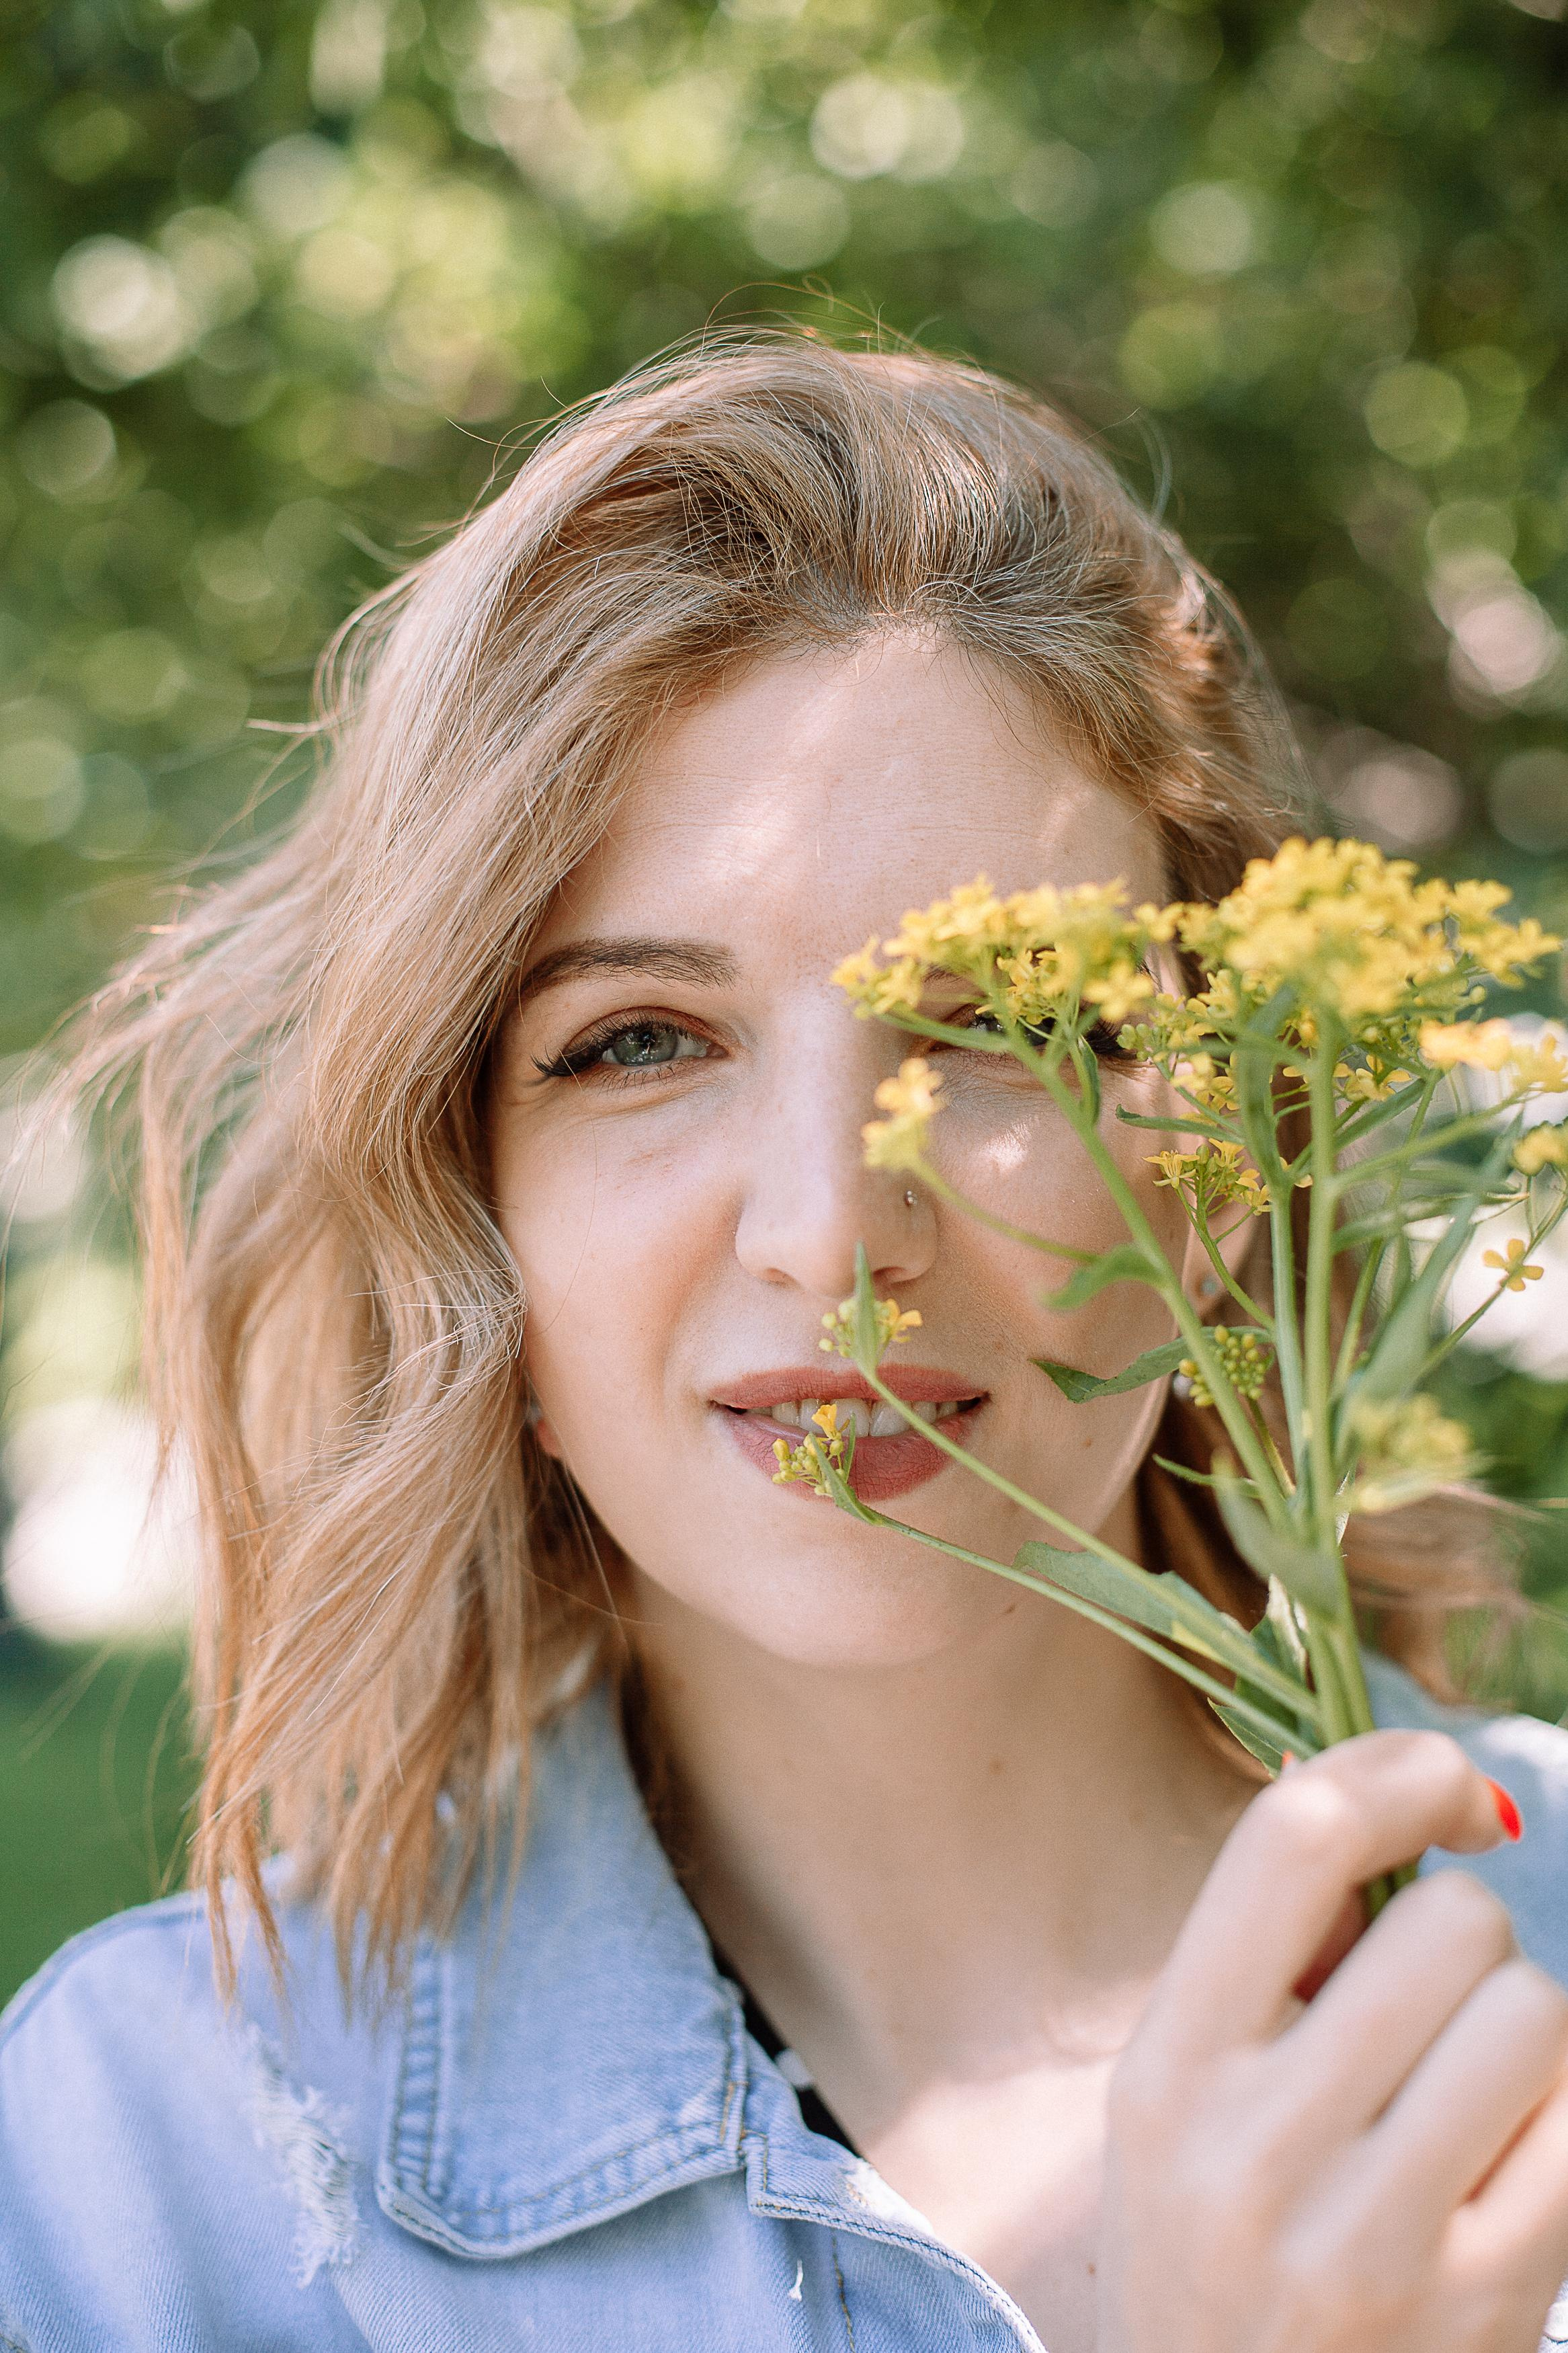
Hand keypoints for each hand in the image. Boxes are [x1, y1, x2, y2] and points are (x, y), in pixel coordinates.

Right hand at [1098, 1732, 1567, 2352]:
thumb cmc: (1217, 2248)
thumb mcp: (1183, 2106)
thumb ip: (1271, 1963)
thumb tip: (1408, 1810)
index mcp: (1168, 2070)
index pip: (1293, 1844)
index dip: (1397, 1774)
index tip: (1449, 1790)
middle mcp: (1256, 2148)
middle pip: (1446, 1924)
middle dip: (1465, 1940)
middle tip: (1432, 2010)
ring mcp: (1372, 2239)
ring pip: (1533, 2013)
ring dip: (1522, 2030)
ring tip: (1466, 2097)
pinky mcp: (1482, 2305)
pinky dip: (1561, 2120)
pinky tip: (1508, 2165)